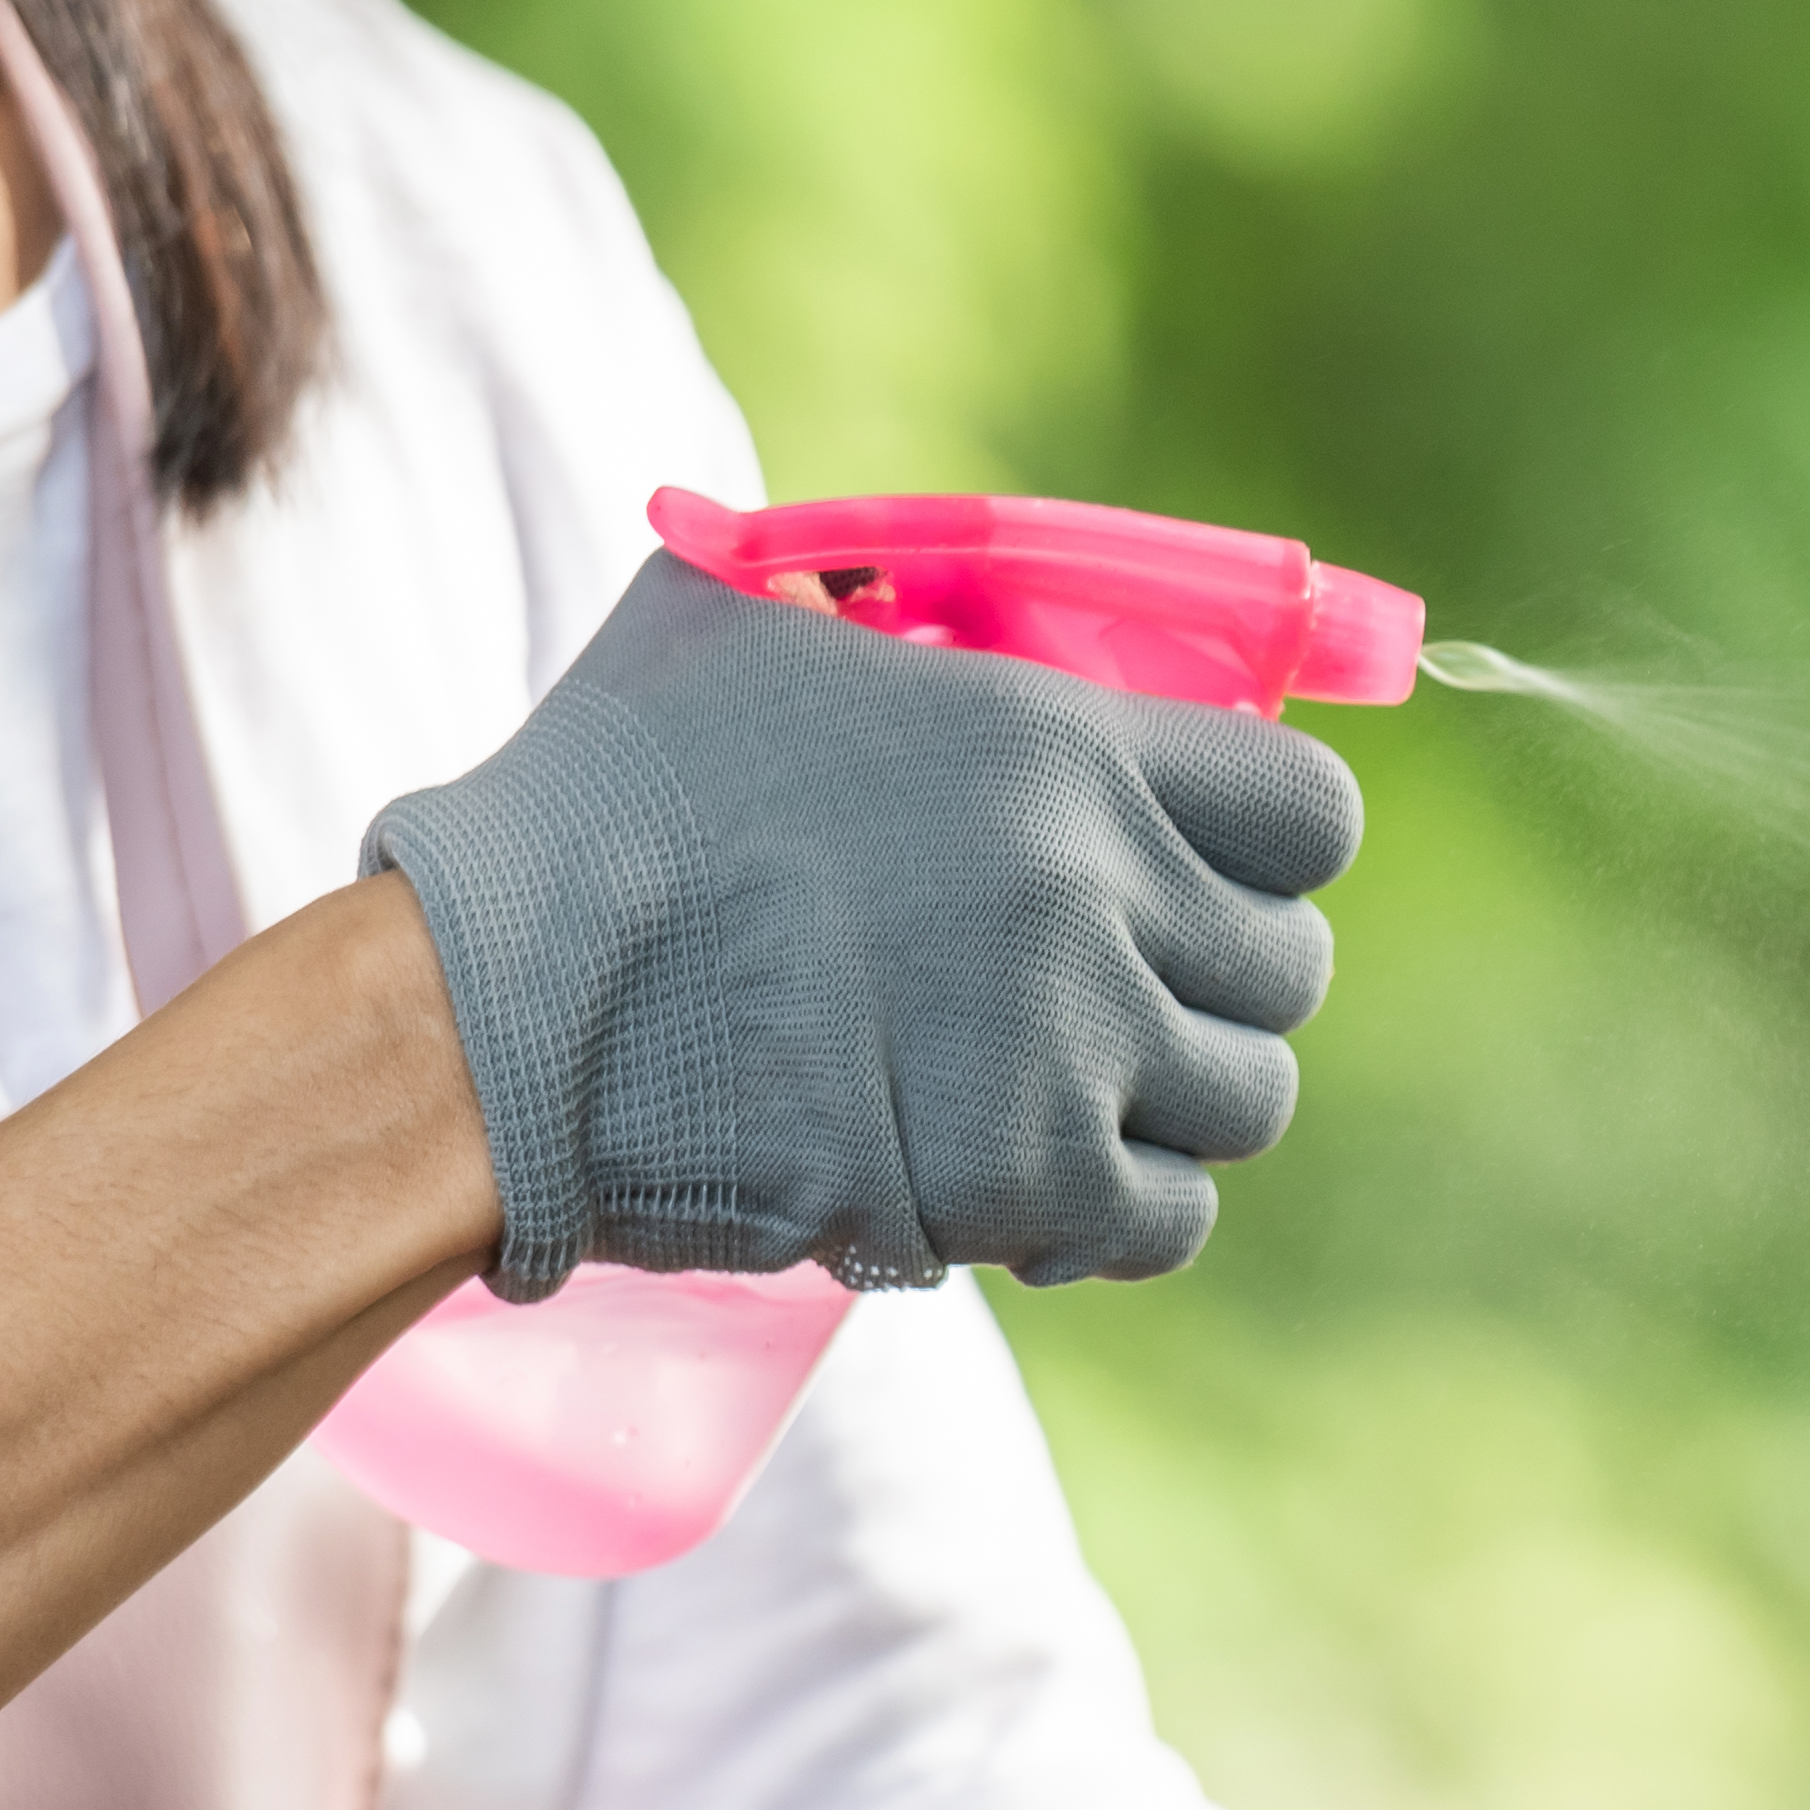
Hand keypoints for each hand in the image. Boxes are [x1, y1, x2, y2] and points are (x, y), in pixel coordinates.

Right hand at [362, 551, 1361, 1294]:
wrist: (502, 1008)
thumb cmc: (601, 810)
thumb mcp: (741, 634)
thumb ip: (866, 610)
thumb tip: (893, 588)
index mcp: (1060, 745)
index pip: (1306, 813)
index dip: (1268, 851)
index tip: (1207, 876)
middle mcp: (1095, 891)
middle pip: (1284, 969)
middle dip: (1213, 987)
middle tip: (1114, 999)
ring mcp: (1071, 1044)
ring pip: (1244, 1100)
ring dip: (1169, 1105)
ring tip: (1064, 1092)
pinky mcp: (1022, 1185)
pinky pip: (1171, 1221)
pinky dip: (1120, 1216)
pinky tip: (1039, 1188)